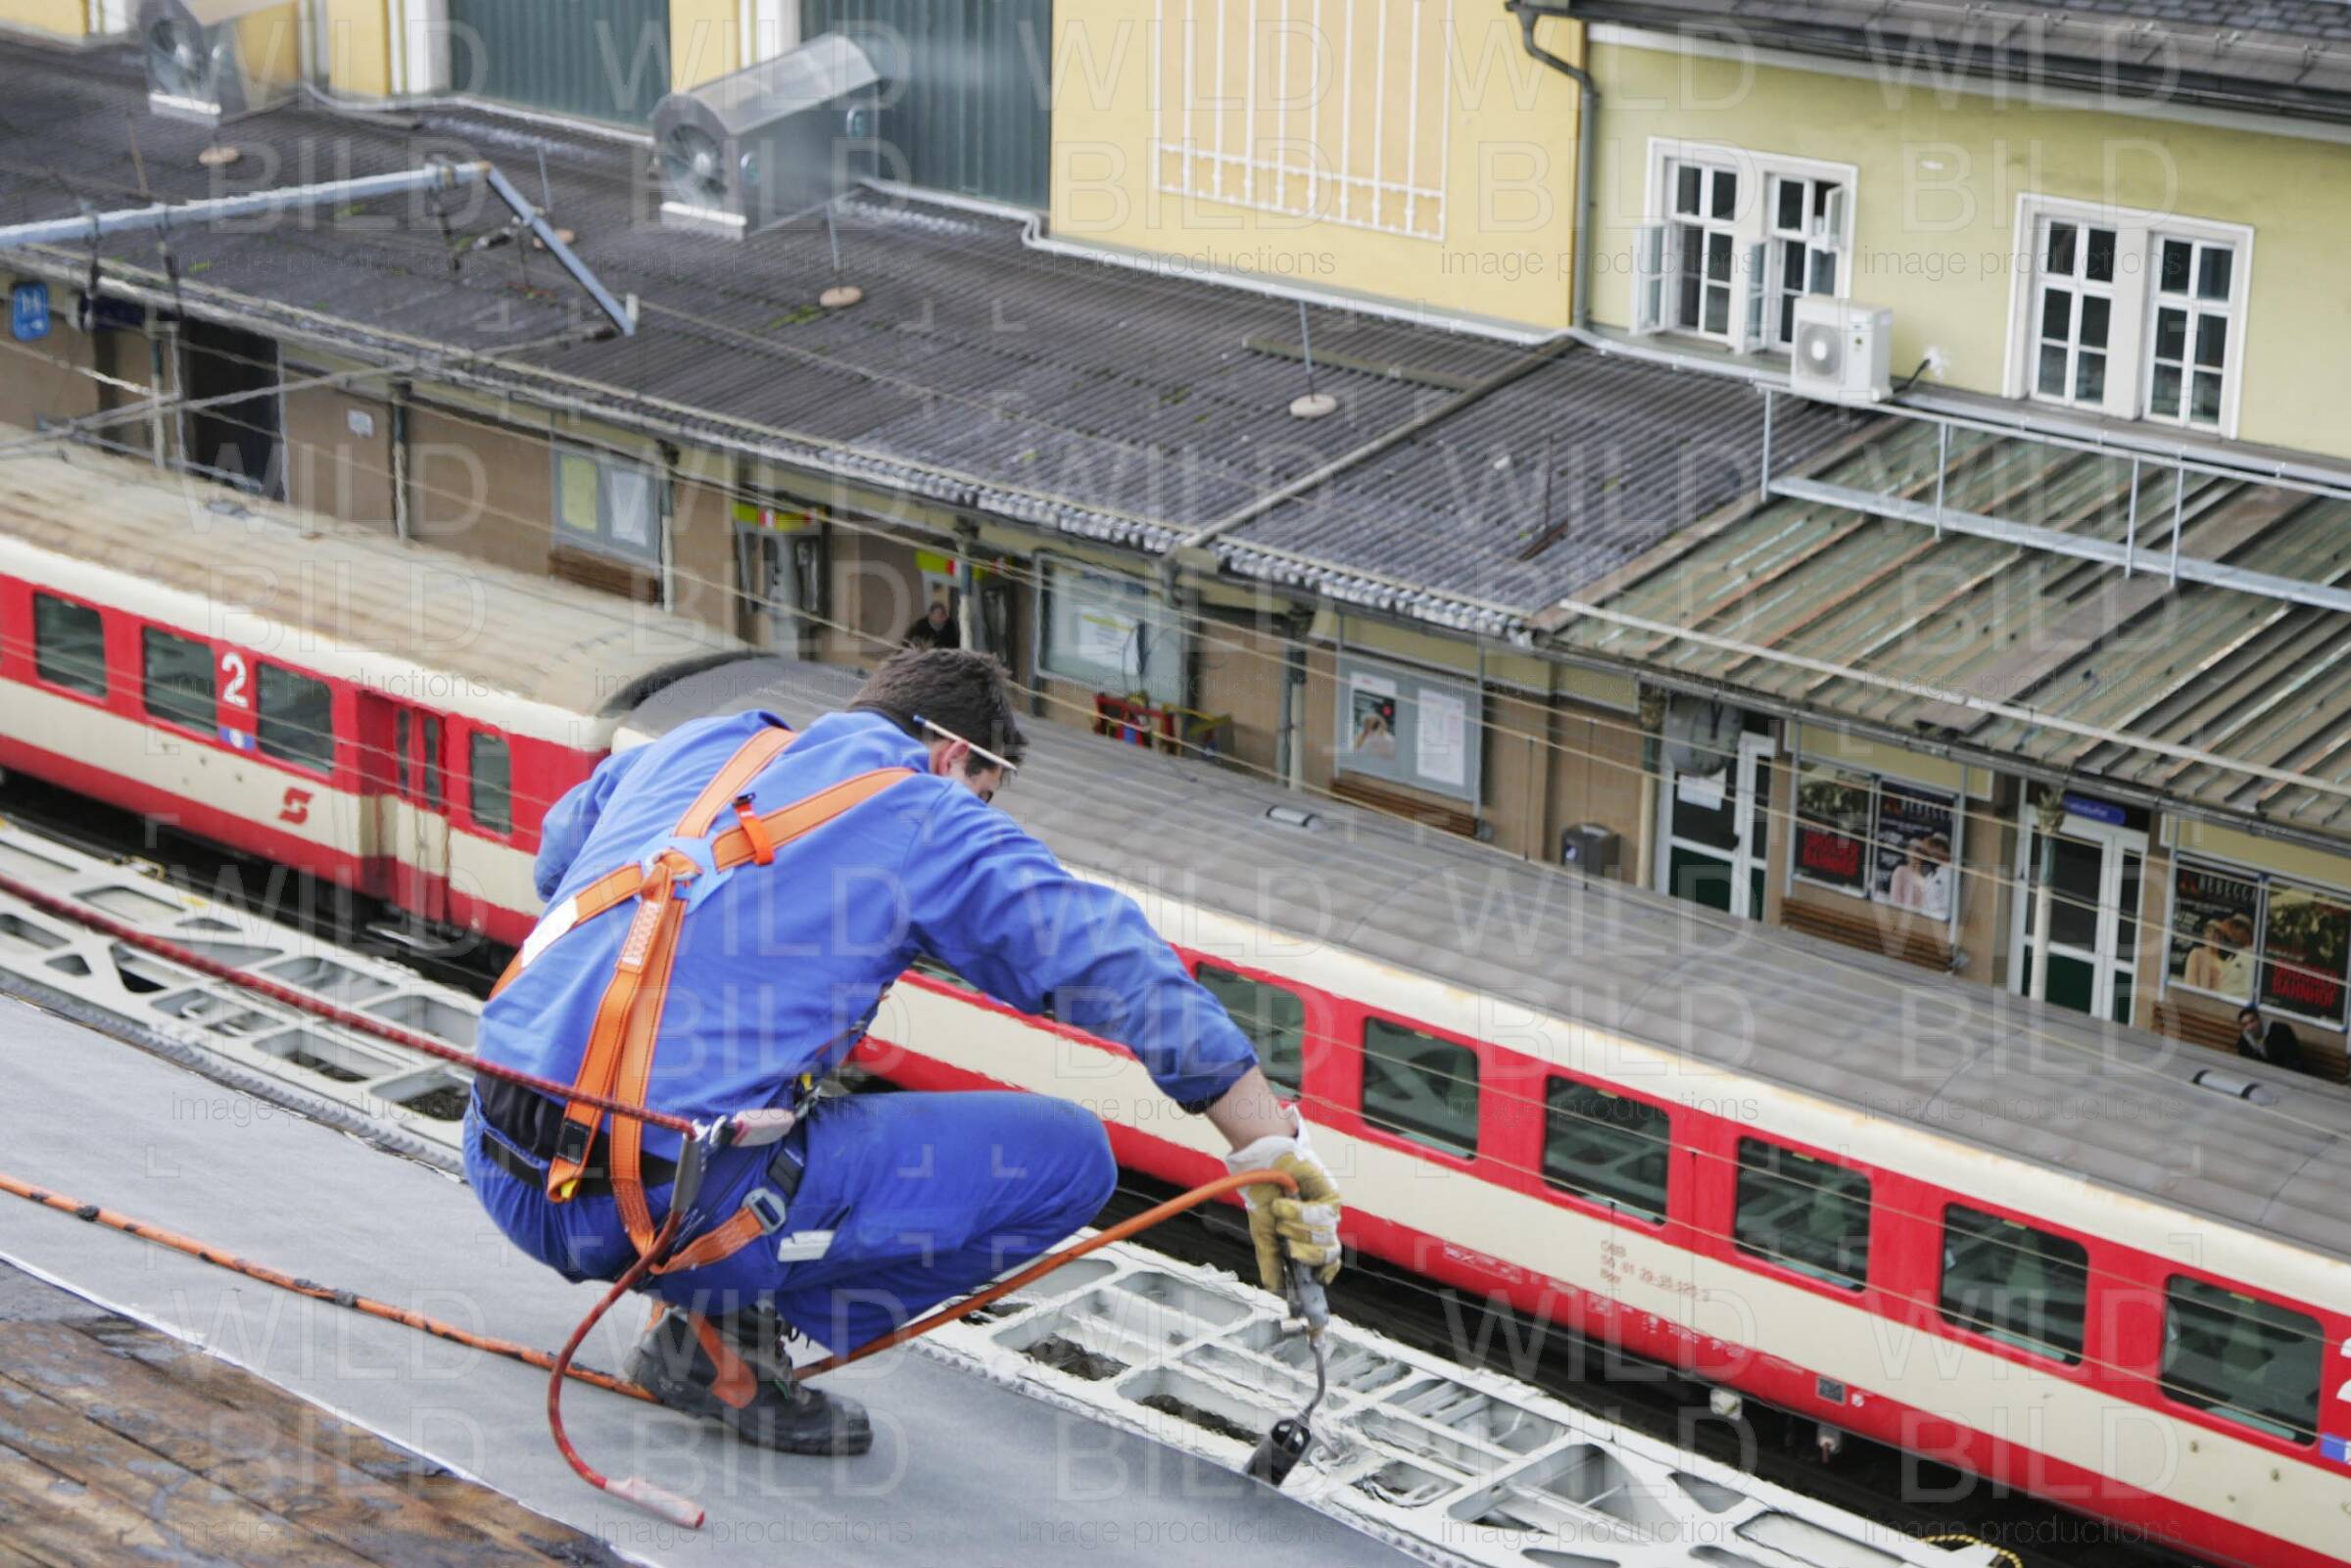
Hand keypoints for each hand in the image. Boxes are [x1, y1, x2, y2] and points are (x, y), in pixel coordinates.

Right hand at [1222, 1112, 1341, 1295]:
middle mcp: (1322, 1229)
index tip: (1314, 1282)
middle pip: (1328, 1255)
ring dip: (1297, 1230)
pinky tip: (1282, 1203)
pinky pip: (1321, 1215)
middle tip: (1288, 1246)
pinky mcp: (1331, 1195)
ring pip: (1323, 1237)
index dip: (1323, 1275)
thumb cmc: (1264, 1197)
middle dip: (1306, 1255)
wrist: (1260, 1165)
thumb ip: (1270, 1260)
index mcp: (1308, 1241)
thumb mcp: (1263, 1233)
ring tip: (1279, 1215)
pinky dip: (1297, 1212)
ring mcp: (1328, 1213)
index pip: (1326, 1265)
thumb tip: (1274, 1288)